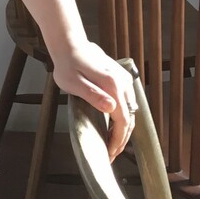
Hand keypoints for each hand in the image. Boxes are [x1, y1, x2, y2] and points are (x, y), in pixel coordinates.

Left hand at [50, 40, 136, 160]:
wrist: (70, 45)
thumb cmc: (68, 65)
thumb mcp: (74, 83)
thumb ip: (92, 95)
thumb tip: (111, 109)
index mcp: (113, 86)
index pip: (122, 120)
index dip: (118, 140)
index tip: (110, 153)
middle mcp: (123, 83)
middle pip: (130, 118)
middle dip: (122, 139)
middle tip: (112, 153)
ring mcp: (124, 80)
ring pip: (131, 111)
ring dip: (124, 130)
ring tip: (113, 143)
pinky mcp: (122, 78)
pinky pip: (128, 103)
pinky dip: (124, 118)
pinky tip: (115, 125)